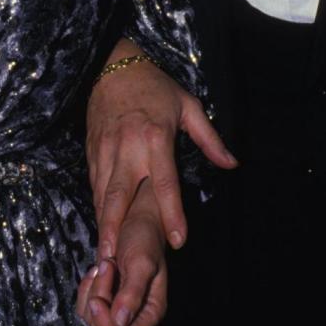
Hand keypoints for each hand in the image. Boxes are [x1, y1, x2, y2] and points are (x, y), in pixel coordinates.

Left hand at [76, 180, 166, 325]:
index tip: (97, 298)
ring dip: (92, 289)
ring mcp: (118, 306)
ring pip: (92, 318)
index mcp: (151, 312)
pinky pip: (86, 305)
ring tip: (105, 264)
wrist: (136, 219)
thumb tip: (120, 321)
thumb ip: (132, 293)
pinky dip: (86, 287)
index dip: (106, 325)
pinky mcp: (106, 297)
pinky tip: (97, 268)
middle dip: (98, 299)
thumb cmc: (144, 238)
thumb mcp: (140, 263)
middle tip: (106, 268)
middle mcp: (135, 314)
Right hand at [86, 42, 235, 259]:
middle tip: (114, 259)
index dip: (173, 213)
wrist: (112, 65)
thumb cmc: (156, 87)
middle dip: (116, 229)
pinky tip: (100, 226)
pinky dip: (96, 207)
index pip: (165, 183)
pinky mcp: (92, 150)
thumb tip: (232, 164)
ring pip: (102, 194)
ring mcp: (106, 150)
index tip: (178, 240)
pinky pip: (94, 184)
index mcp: (156, 138)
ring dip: (102, 224)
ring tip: (103, 254)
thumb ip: (210, 139)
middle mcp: (128, 148)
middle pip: (120, 196)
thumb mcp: (189, 106)